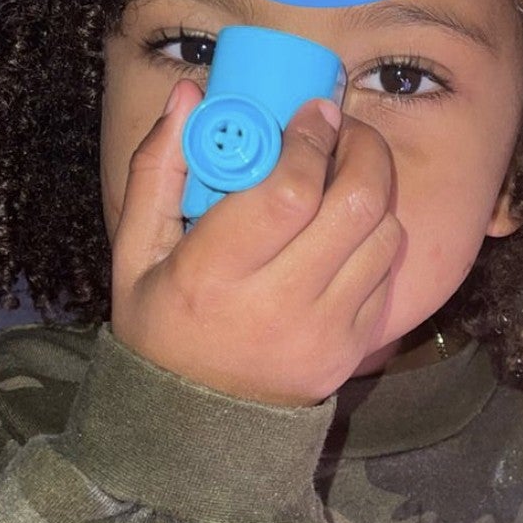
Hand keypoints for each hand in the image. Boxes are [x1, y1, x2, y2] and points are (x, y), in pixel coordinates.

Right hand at [110, 81, 403, 405]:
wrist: (197, 425)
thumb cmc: (162, 326)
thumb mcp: (137, 252)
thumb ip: (158, 170)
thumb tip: (188, 96)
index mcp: (214, 274)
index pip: (289, 191)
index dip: (311, 140)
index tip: (314, 112)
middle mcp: (277, 304)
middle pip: (355, 206)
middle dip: (364, 150)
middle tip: (347, 130)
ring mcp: (324, 331)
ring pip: (382, 236)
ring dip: (375, 191)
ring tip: (349, 172)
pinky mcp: (353, 348)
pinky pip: (386, 274)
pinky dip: (376, 237)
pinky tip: (348, 227)